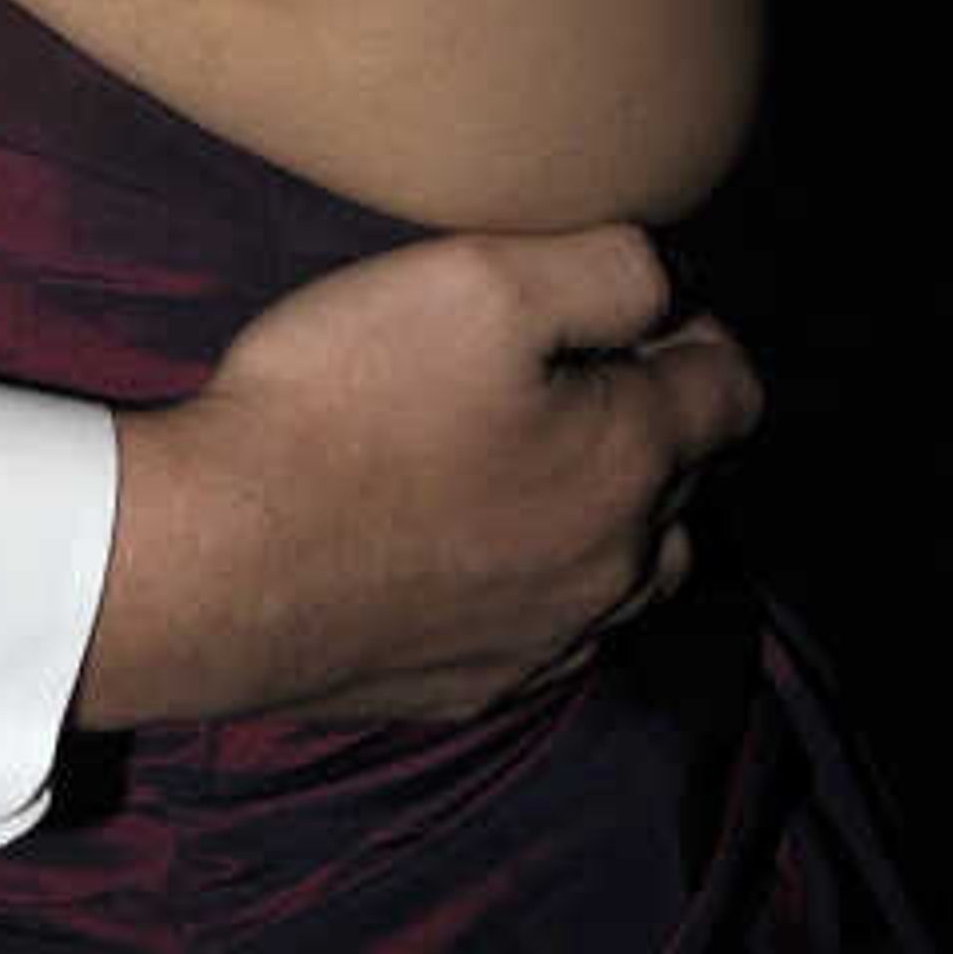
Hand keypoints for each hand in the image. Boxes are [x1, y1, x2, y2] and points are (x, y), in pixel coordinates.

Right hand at [77, 225, 758, 728]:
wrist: (219, 564)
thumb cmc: (346, 406)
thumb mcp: (478, 279)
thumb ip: (605, 266)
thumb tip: (667, 277)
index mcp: (630, 459)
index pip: (733, 392)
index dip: (699, 331)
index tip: (640, 306)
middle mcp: (615, 564)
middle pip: (691, 488)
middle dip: (656, 421)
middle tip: (576, 371)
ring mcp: (547, 639)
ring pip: (634, 576)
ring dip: (615, 515)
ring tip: (545, 465)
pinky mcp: (475, 686)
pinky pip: (553, 636)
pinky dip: (544, 584)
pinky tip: (481, 551)